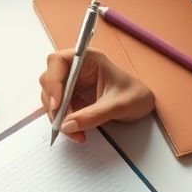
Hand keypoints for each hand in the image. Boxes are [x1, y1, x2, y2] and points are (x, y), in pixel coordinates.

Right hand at [39, 49, 154, 142]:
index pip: (58, 61)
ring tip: (75, 133)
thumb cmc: (135, 96)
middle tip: (63, 123)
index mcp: (88, 59)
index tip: (58, 104)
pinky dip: (63, 122)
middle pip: (49, 80)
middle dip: (54, 104)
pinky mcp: (73, 98)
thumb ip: (93, 115)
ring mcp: (73, 83)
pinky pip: (59, 109)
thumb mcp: (117, 106)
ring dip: (58, 116)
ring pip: (51, 97)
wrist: (143, 105)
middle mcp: (77, 68)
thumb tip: (67, 125)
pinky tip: (76, 132)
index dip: (53, 81)